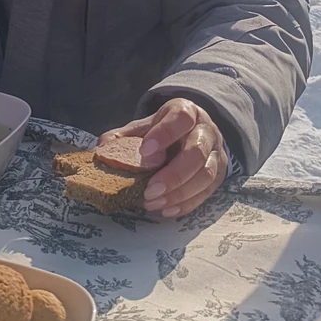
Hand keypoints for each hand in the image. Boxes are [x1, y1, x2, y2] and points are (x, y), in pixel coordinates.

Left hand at [98, 98, 228, 218]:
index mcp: (186, 111)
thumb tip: (102, 149)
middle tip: (149, 191)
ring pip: (206, 175)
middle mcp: (206, 130)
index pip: (180, 118)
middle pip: (197, 152)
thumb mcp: (143, 127)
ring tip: (153, 203)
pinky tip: (167, 210)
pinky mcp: (218, 174)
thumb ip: (124, 137)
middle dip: (173, 174)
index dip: (164, 134)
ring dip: (179, 193)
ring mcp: (215, 153)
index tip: (145, 151)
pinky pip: (208, 192)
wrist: (190, 132)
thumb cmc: (162, 131)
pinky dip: (187, 204)